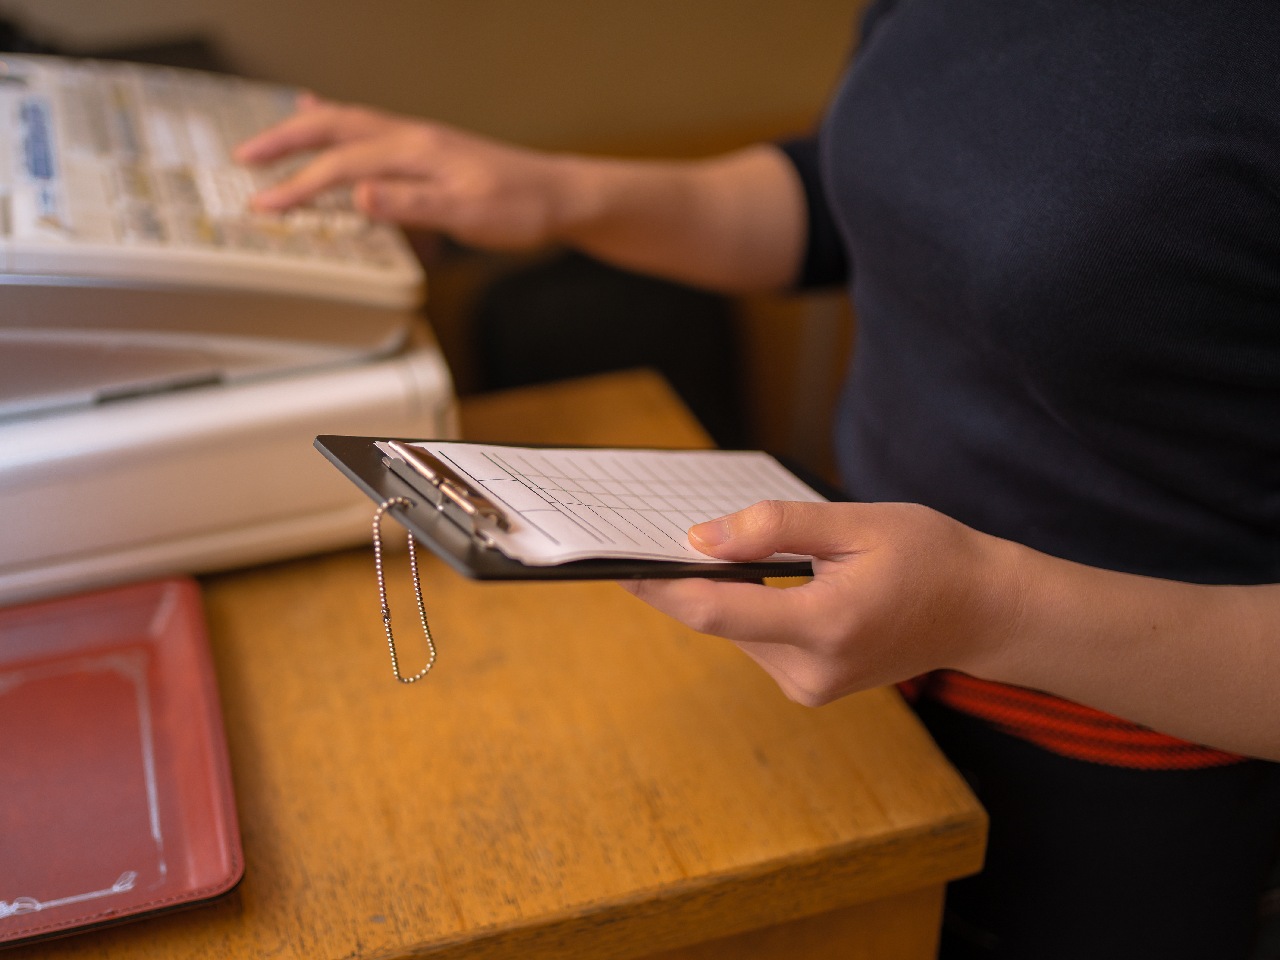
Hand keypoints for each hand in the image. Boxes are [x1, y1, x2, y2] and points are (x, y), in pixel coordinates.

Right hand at [234, 95, 573, 248]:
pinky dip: (342, 126)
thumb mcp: (466, 215)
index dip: (298, 187)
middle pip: (335, 128)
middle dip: (285, 142)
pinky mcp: (430, 150)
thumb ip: (410, 206)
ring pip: (350, 122)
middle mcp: (414, 138)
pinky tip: (335, 124)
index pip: (342, 166)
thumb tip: (359, 197)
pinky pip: (372, 129)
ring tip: (273, 135)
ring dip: (307, 129)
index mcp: (416, 152)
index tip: (264, 205)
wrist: (559, 196)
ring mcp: (421, 140)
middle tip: (244, 156)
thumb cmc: (520, 208)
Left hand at [621, 500, 1020, 705]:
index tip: (617, 561)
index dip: (660, 584)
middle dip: (685, 578)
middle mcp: (811, 670)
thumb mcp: (856, 522)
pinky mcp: (810, 687)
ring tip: (716, 545)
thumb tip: (700, 538)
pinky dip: (746, 608)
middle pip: (718, 621)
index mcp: (825, 626)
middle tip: (653, 532)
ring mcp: (810, 686)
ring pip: (734, 630)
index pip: (715, 611)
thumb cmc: (930, 556)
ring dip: (719, 592)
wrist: (982, 612)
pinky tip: (756, 577)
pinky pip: (757, 640)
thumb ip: (774, 529)